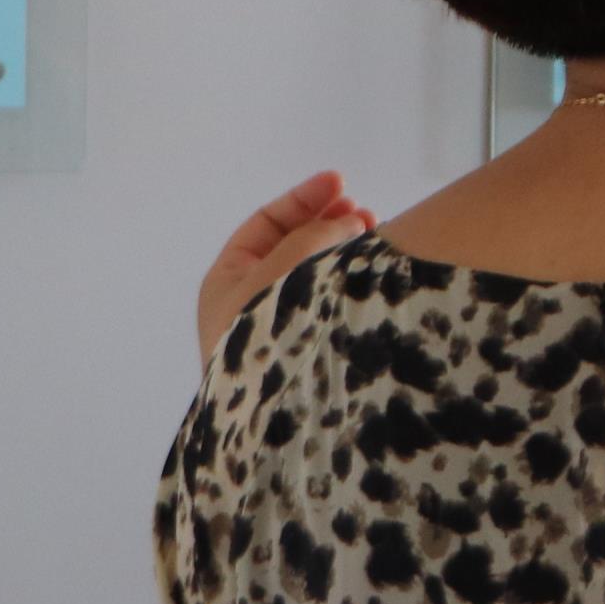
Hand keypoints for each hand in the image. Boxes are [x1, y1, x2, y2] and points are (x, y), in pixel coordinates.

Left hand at [194, 170, 369, 371]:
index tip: (341, 182)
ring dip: (346, 252)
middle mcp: (252, 302)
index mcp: (227, 282)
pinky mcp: (312, 350)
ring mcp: (283, 328)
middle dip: (330, 223)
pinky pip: (331, 304)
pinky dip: (351, 283)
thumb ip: (310, 238)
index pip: (265, 225)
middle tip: (366, 214)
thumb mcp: (277, 273)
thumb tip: (348, 222)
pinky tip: (373, 274)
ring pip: (318, 275)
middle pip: (294, 246)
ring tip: (377, 239)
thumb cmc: (259, 345)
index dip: (303, 199)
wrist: (266, 421)